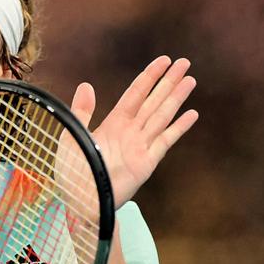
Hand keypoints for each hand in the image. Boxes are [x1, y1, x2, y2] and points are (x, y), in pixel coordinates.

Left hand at [70, 56, 198, 207]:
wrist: (80, 201)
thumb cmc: (73, 172)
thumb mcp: (72, 137)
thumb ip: (82, 113)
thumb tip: (86, 85)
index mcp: (112, 124)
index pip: (134, 94)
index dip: (148, 77)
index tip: (163, 61)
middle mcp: (129, 132)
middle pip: (153, 101)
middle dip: (168, 82)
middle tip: (184, 62)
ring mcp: (140, 147)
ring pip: (162, 116)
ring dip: (176, 98)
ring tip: (190, 80)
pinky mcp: (146, 163)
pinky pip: (165, 141)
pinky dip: (178, 128)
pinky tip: (191, 114)